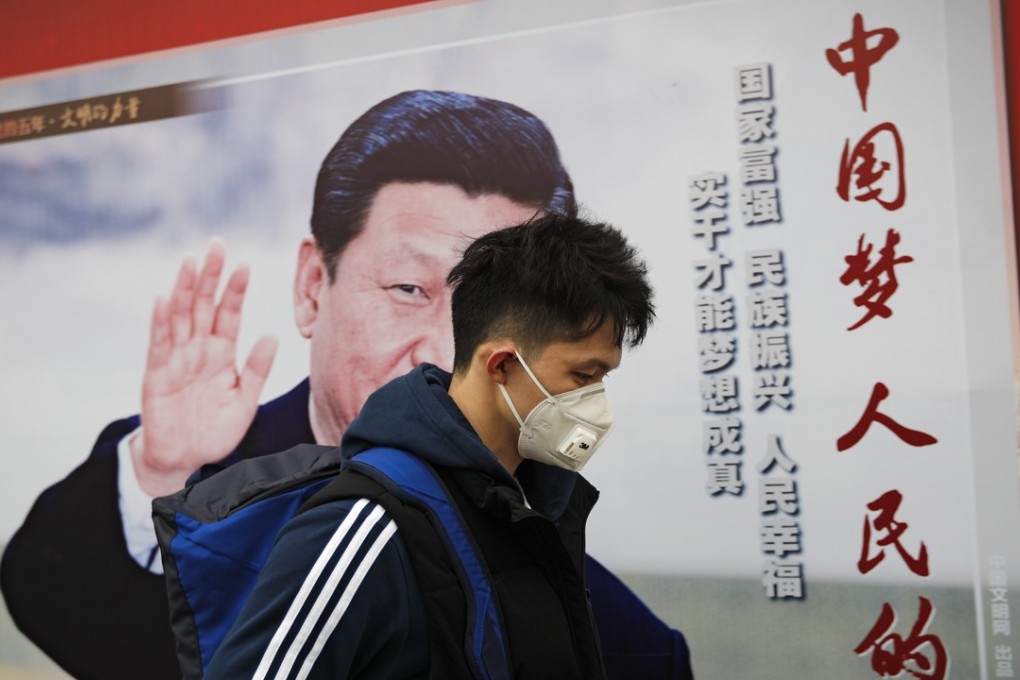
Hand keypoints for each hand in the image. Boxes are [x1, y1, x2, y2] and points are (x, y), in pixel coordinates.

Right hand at [131, 239, 277, 496]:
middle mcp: (198, 349)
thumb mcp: (245, 400)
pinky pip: (158, 344)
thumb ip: (257, 369)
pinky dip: (160, 322)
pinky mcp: (156, 375)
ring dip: (185, 288)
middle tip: (217, 245)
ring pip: (181, 316)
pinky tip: (164, 299)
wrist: (186, 461)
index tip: (246, 265)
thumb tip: (272, 335)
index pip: (230, 313)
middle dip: (210, 276)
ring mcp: (176, 359)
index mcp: (222, 352)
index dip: (236, 290)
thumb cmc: (216, 430)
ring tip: (191, 261)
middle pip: (204, 305)